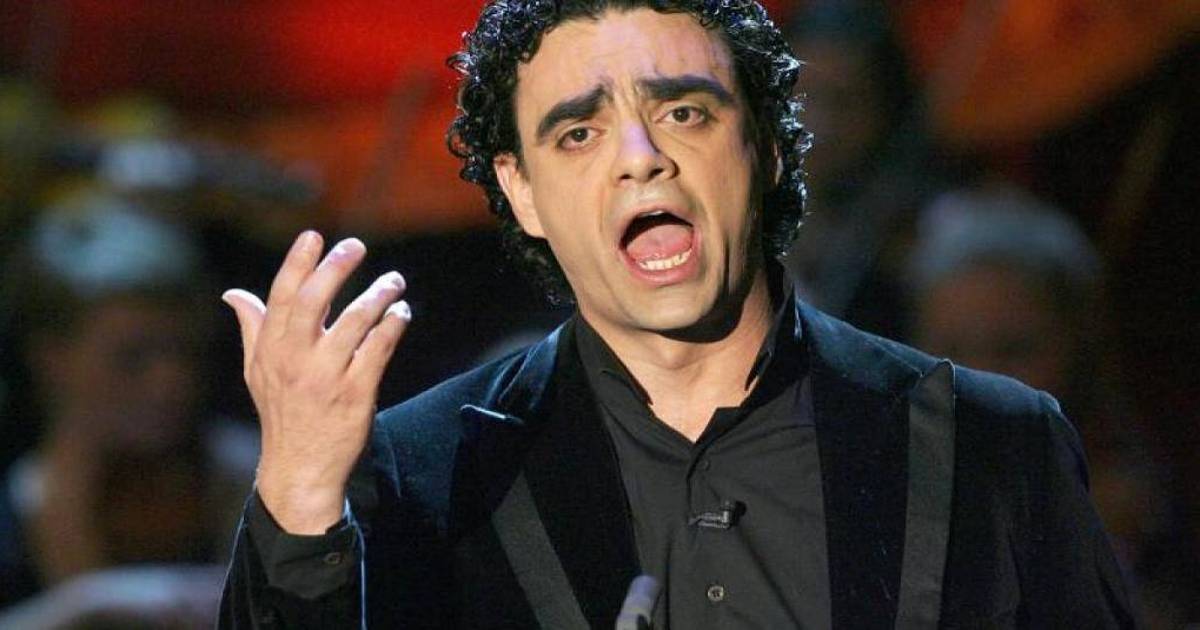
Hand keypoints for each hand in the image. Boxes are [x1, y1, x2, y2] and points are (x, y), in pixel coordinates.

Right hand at [222, 231, 409, 533]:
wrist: (300, 468)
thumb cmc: (281, 413)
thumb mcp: (256, 372)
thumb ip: (252, 329)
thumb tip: (234, 294)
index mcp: (270, 351)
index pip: (282, 297)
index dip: (298, 263)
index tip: (314, 236)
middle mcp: (295, 361)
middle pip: (315, 302)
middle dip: (336, 268)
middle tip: (356, 246)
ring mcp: (326, 377)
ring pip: (354, 322)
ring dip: (377, 296)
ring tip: (393, 281)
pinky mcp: (355, 395)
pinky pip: (377, 350)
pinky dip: (392, 327)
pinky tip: (401, 314)